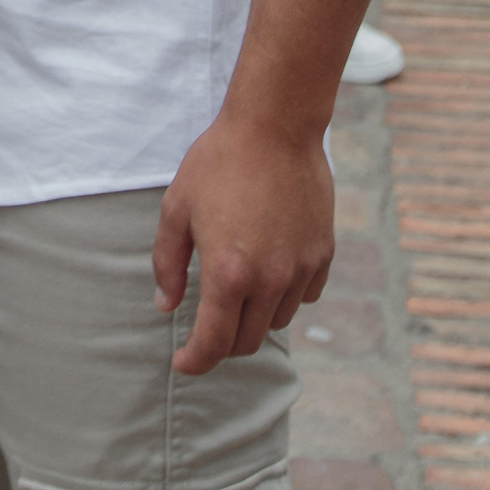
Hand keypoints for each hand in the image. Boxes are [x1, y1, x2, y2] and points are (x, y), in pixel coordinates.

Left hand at [152, 110, 333, 372]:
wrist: (275, 126)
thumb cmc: (219, 162)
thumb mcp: (177, 207)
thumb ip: (168, 263)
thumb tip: (166, 305)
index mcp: (228, 273)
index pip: (214, 342)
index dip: (195, 361)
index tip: (183, 363)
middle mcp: (269, 281)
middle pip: (247, 341)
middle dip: (223, 343)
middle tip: (207, 326)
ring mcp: (300, 270)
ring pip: (277, 321)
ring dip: (254, 317)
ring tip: (238, 287)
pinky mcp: (322, 256)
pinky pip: (304, 296)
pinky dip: (285, 296)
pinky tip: (269, 269)